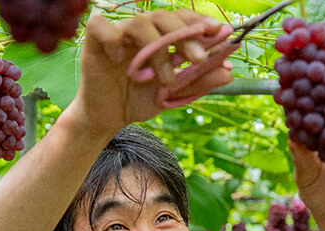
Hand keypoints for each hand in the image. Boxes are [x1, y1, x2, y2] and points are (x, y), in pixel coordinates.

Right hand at [68, 10, 232, 135]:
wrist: (110, 119)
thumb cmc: (139, 101)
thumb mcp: (174, 94)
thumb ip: (200, 81)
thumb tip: (229, 71)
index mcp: (162, 39)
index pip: (182, 20)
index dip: (201, 22)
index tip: (221, 32)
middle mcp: (142, 34)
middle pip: (164, 17)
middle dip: (185, 35)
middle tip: (199, 58)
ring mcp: (119, 37)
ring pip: (139, 24)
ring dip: (158, 49)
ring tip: (167, 79)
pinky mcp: (95, 45)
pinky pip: (101, 27)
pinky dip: (112, 39)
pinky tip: (121, 59)